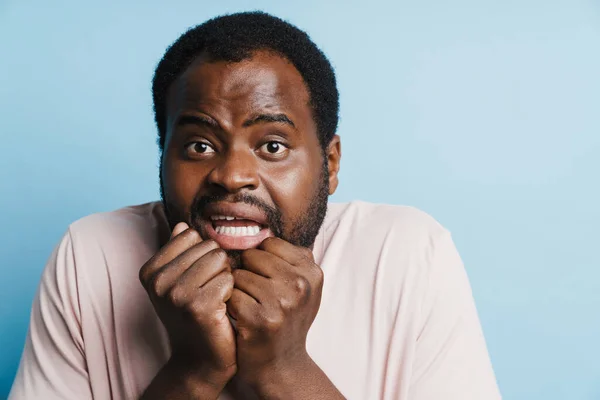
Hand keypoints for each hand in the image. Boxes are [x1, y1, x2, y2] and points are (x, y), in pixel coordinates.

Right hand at [139, 223, 236, 390]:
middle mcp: (158, 281)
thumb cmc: (193, 315)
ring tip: (215, 299)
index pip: (190, 234)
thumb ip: (178, 252)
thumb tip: (182, 225)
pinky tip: (222, 309)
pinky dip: (231, 292)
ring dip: (225, 278)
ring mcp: (176, 294)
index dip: (202, 254)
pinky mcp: (198, 307)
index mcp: (150, 270)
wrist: (199, 359)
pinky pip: (229, 279)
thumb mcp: (179, 282)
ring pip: (220, 259)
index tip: (197, 279)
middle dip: (216, 266)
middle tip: (209, 292)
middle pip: (208, 245)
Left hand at [226, 237, 323, 389]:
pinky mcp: (260, 319)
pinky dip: (230, 305)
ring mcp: (281, 302)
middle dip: (248, 273)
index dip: (261, 260)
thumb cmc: (287, 318)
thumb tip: (263, 228)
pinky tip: (242, 317)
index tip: (267, 279)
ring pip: (239, 274)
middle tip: (256, 295)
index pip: (270, 243)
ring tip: (250, 306)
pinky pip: (231, 294)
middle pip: (253, 256)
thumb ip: (291, 257)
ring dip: (238, 289)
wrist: (281, 364)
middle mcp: (301, 284)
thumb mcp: (302, 286)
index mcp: (312, 271)